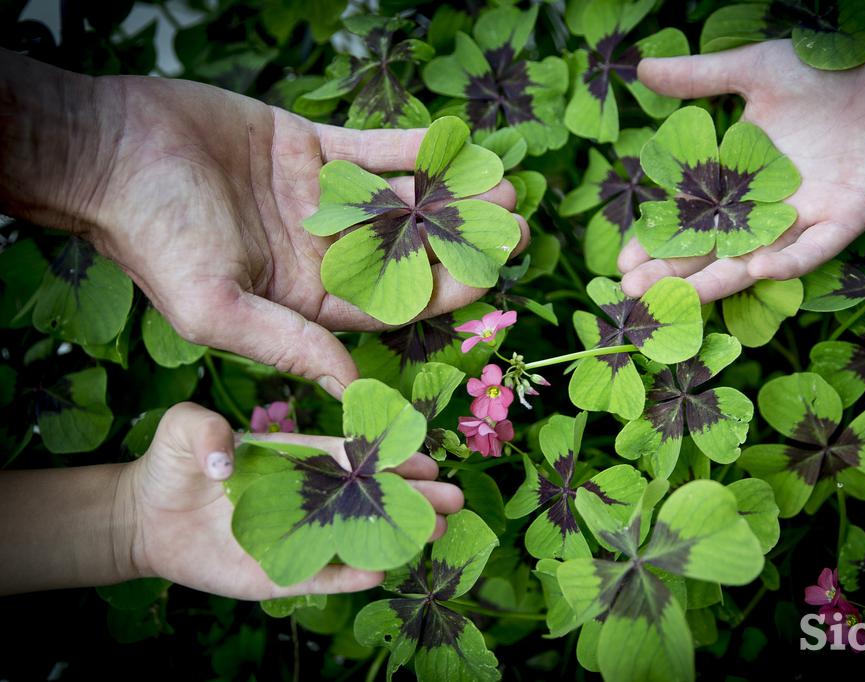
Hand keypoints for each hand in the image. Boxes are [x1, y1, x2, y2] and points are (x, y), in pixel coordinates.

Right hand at [74, 76, 527, 397]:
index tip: (491, 280)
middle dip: (460, 244)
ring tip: (504, 188)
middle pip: (405, 253)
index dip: (441, 294)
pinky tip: (458, 146)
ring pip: (397, 201)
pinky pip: (371, 149)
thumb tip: (353, 390)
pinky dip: (414, 148)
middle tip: (516, 230)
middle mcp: (317, 253)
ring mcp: (316, 200)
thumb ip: (289, 346)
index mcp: (302, 299)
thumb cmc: (153, 237)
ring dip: (449, 195)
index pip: (388, 305)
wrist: (109, 151)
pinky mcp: (307, 148)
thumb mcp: (218, 309)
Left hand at [123, 403, 463, 599]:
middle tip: (453, 498)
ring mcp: (298, 535)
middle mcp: (307, 496)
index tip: (425, 456)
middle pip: (368, 495)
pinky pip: (323, 575)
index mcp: (296, 457)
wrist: (146, 520)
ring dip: (396, 533)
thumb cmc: (171, 466)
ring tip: (436, 531)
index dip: (389, 456)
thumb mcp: (181, 429)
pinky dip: (352, 573)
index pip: (352, 456)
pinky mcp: (281, 572)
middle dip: (411, 496)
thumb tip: (229, 457)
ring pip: (357, 535)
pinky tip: (383, 570)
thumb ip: (202, 428)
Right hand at [617, 0, 864, 301]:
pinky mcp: (846, 218)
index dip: (656, 241)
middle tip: (632, 291)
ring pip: (754, 261)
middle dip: (673, 274)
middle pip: (712, 250)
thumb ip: (698, 77)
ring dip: (717, 281)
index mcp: (739, 180)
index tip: (623, 260)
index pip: (688, 220)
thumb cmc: (823, 71)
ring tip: (679, 299)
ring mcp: (805, 218)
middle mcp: (767, 209)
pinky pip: (815, 250)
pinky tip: (760, 270)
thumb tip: (640, 68)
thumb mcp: (751, 71)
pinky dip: (791, 262)